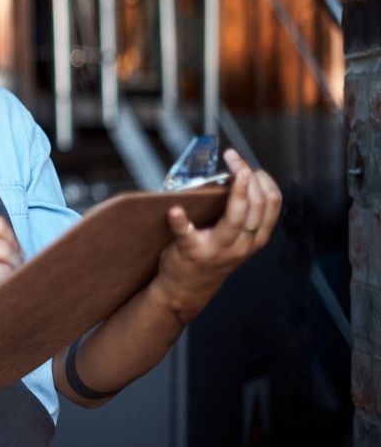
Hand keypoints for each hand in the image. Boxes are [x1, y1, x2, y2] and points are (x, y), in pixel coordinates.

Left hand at [150, 149, 281, 323]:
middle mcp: (242, 245)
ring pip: (236, 219)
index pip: (271, 204)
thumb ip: (242, 216)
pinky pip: (187, 235)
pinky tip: (175, 210)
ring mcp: (218, 250)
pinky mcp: (191, 252)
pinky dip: (181, 221)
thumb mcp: (237, 240)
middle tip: (234, 158)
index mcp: (255, 238)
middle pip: (256, 207)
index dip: (264, 180)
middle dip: (248, 177)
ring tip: (229, 170)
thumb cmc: (211, 255)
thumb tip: (237, 176)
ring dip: (235, 191)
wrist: (187, 289)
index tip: (250, 164)